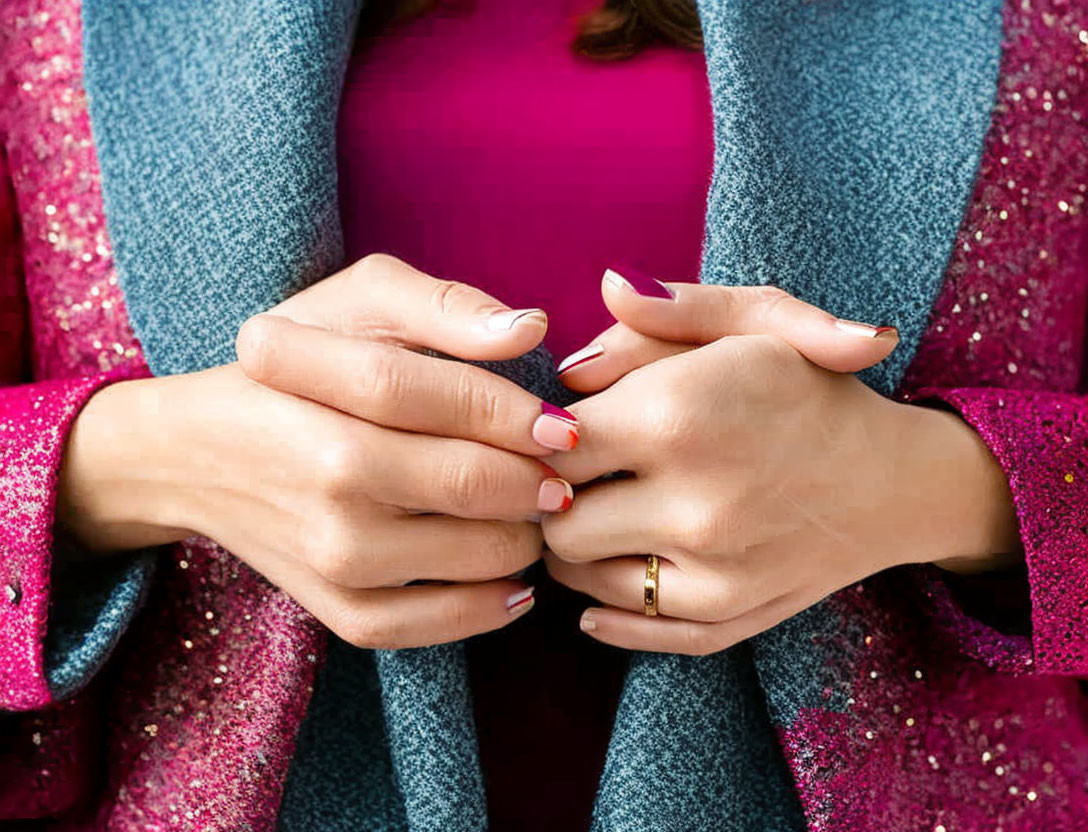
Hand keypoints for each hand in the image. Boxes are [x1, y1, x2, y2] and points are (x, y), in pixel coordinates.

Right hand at [57, 254, 580, 648]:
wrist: (199, 451)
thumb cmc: (296, 364)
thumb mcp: (357, 301)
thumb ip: (443, 306)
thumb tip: (530, 328)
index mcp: (331, 391)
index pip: (455, 403)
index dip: (524, 417)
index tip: (563, 428)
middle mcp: (332, 478)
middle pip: (475, 485)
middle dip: (538, 481)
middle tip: (557, 474)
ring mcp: (332, 552)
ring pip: (474, 557)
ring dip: (524, 537)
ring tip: (527, 513)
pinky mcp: (331, 605)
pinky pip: (431, 626)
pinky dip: (486, 608)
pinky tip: (512, 583)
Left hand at [542, 270, 1021, 654]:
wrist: (893, 480)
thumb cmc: (810, 388)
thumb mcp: (751, 320)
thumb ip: (661, 314)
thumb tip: (568, 355)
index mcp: (678, 416)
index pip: (549, 444)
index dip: (543, 436)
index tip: (566, 429)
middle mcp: (691, 505)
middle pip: (555, 516)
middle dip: (555, 491)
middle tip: (579, 472)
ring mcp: (710, 573)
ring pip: (578, 575)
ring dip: (577, 543)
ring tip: (605, 509)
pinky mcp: (726, 617)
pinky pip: (627, 626)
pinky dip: (604, 603)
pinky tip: (613, 564)